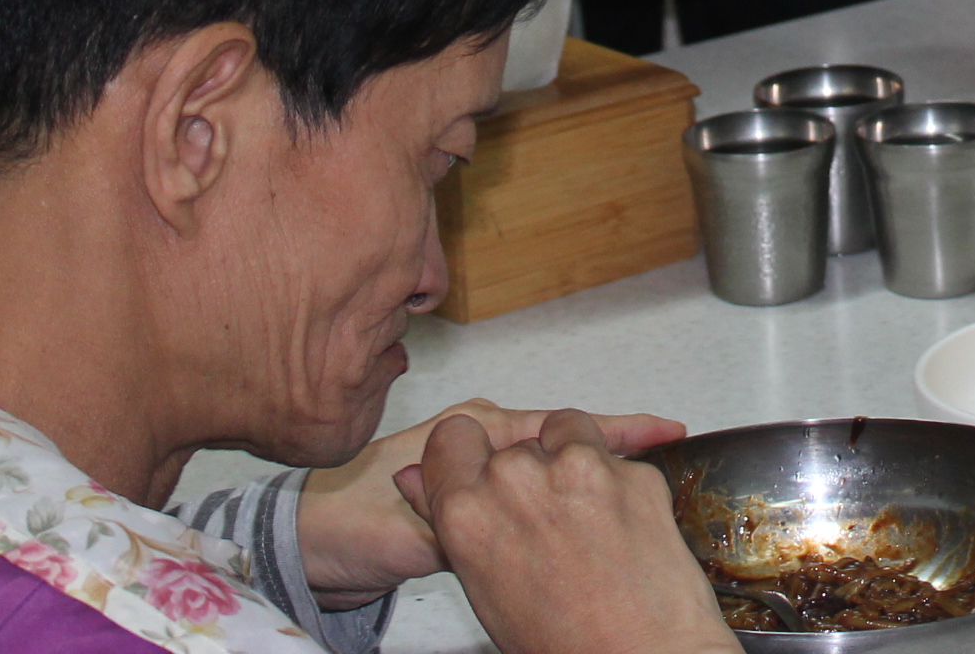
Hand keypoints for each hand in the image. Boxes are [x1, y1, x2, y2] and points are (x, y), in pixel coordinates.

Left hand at [302, 398, 684, 606]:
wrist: (305, 546)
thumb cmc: (345, 522)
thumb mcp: (407, 531)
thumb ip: (463, 529)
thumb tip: (507, 532)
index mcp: (470, 430)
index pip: (558, 426)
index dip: (613, 432)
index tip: (665, 432)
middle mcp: (477, 441)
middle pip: (561, 442)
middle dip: (611, 449)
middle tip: (669, 452)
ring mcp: (475, 472)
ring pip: (546, 470)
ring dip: (585, 475)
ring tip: (641, 480)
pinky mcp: (469, 503)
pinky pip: (526, 499)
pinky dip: (557, 502)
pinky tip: (584, 516)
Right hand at [399, 409, 735, 653]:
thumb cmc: (562, 642)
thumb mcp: (483, 587)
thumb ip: (450, 520)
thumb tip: (414, 480)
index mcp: (467, 511)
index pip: (451, 437)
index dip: (467, 452)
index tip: (481, 464)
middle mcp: (516, 478)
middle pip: (514, 442)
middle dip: (529, 469)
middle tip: (548, 518)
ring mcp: (576, 467)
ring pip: (565, 430)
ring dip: (572, 458)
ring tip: (584, 518)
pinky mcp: (629, 468)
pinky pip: (616, 454)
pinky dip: (617, 479)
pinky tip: (620, 526)